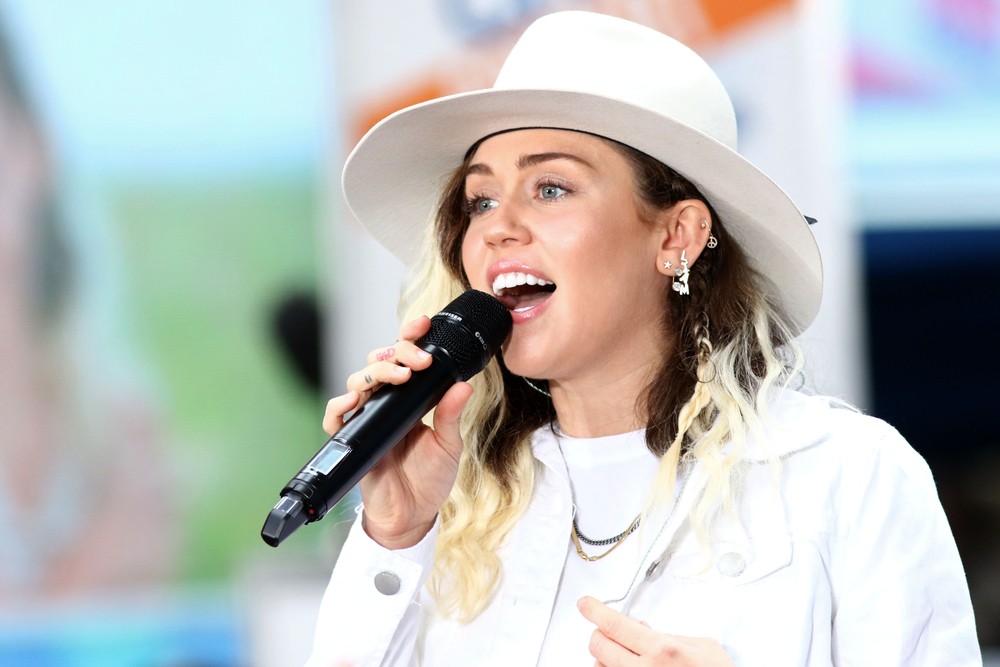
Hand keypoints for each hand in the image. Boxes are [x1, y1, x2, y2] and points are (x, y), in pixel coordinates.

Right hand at [323, 316, 471, 549]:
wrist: (411, 516)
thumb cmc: (429, 480)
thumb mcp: (448, 445)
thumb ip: (451, 415)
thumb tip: (464, 384)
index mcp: (411, 399)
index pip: (407, 359)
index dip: (410, 338)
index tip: (423, 324)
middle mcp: (387, 403)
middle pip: (380, 363)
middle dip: (397, 353)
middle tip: (418, 360)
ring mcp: (368, 419)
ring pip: (358, 381)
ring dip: (376, 372)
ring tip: (398, 376)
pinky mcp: (352, 439)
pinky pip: (336, 417)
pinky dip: (339, 406)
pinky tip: (353, 401)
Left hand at [578, 597, 734, 666]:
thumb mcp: (703, 647)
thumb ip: (669, 634)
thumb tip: (642, 627)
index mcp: (663, 650)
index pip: (614, 624)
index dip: (594, 610)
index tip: (585, 604)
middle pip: (598, 645)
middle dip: (600, 633)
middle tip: (608, 630)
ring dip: (604, 657)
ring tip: (621, 655)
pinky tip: (626, 665)